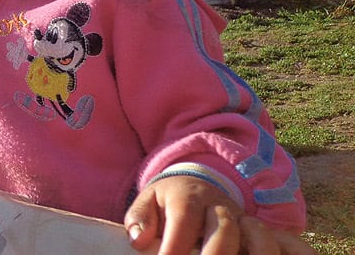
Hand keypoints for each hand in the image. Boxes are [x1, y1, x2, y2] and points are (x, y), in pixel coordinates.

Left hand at [124, 176, 315, 253]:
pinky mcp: (260, 233)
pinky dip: (290, 251)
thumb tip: (138, 240)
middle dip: (215, 253)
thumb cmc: (168, 200)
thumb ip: (140, 217)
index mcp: (187, 197)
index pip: (184, 219)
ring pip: (257, 235)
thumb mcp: (148, 201)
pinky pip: (282, 241)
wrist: (195, 182)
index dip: (176, 245)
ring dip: (256, 254)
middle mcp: (218, 207)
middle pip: (223, 227)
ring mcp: (243, 220)